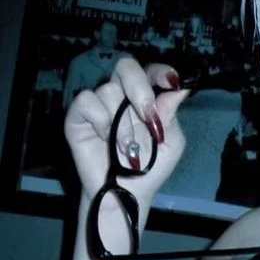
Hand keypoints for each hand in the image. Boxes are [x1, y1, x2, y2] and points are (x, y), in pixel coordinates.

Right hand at [64, 57, 188, 209]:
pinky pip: (86, 101)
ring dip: (123, 123)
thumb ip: (171, 114)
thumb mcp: (171, 142)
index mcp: (147, 99)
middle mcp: (122, 97)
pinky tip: (105, 139)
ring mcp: (99, 104)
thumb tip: (181, 87)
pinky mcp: (78, 116)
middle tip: (147, 114)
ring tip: (128, 147)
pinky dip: (100, 120)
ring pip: (109, 90)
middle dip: (139, 88)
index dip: (160, 71)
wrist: (127, 192)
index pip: (151, 72)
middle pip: (126, 67)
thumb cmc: (150, 167)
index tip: (170, 82)